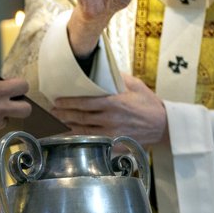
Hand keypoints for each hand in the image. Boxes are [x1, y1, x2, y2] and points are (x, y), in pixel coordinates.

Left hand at [50, 74, 168, 145]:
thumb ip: (117, 77)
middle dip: (62, 114)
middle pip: (80, 117)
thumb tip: (101, 69)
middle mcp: (110, 119)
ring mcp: (111, 133)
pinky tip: (69, 136)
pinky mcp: (114, 144)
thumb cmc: (148, 103)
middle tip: (51, 111)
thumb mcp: (135, 84)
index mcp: (114, 102)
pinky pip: (92, 141)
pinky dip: (78, 139)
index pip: (85, 102)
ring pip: (83, 131)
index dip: (68, 102)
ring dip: (66, 126)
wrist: (162, 125)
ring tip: (54, 123)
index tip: (57, 100)